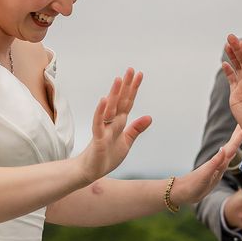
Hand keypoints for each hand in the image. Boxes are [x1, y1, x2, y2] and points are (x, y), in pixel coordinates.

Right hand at [74, 68, 152, 184]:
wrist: (92, 171)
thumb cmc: (107, 156)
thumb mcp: (126, 142)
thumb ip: (136, 129)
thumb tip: (149, 117)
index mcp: (119, 122)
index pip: (127, 102)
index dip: (133, 89)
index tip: (139, 74)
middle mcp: (111, 122)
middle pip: (120, 101)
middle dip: (126, 86)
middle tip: (131, 69)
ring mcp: (103, 129)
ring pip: (110, 109)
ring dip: (114, 94)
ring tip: (119, 80)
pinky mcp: (98, 138)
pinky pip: (98, 123)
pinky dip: (101, 111)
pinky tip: (104, 100)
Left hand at [173, 128, 241, 206]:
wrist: (184, 193)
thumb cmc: (192, 185)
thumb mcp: (204, 175)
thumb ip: (214, 163)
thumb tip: (224, 149)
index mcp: (218, 162)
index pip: (231, 146)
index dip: (238, 136)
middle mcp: (219, 162)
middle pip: (231, 145)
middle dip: (238, 134)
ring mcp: (218, 166)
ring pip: (230, 150)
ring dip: (236, 141)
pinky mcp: (217, 171)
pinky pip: (228, 159)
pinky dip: (232, 153)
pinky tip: (234, 150)